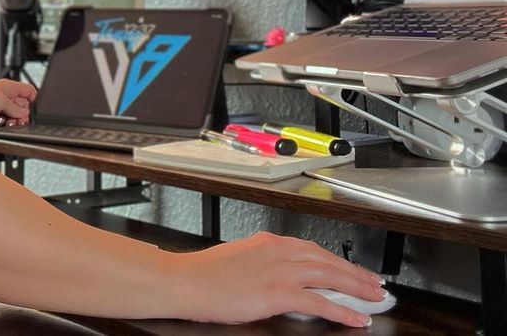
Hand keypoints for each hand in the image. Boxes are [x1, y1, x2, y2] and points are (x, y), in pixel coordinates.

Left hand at [0, 80, 36, 129]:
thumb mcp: (0, 101)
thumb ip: (15, 108)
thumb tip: (24, 114)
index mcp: (7, 87)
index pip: (27, 90)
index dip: (33, 99)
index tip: (32, 108)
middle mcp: (3, 96)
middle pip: (22, 105)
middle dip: (23, 113)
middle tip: (17, 118)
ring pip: (14, 116)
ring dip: (13, 121)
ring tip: (7, 122)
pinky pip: (4, 122)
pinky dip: (5, 125)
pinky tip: (1, 125)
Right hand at [167, 231, 386, 326]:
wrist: (185, 281)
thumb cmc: (204, 274)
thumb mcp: (238, 258)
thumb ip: (261, 261)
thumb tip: (276, 273)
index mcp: (268, 242)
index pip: (312, 249)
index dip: (337, 261)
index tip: (352, 270)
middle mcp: (277, 251)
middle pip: (327, 260)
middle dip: (355, 273)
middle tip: (376, 285)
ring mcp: (279, 271)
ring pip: (329, 276)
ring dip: (357, 288)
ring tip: (375, 299)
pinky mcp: (277, 293)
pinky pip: (319, 302)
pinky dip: (342, 311)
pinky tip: (356, 318)